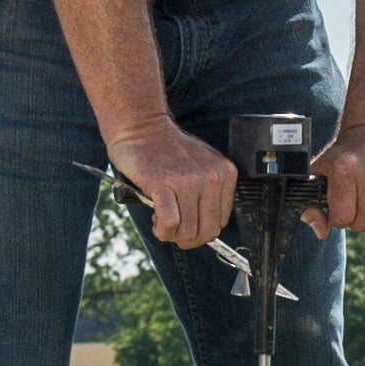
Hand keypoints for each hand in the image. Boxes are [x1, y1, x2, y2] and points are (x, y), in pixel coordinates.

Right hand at [114, 122, 239, 251]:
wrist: (141, 126)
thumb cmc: (166, 150)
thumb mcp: (199, 166)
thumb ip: (206, 193)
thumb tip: (202, 231)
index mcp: (224, 172)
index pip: (220, 222)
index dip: (200, 229)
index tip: (185, 222)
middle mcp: (210, 176)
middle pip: (207, 232)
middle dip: (187, 239)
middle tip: (172, 229)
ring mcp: (188, 180)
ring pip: (188, 231)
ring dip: (171, 234)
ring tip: (160, 220)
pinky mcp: (163, 184)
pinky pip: (170, 223)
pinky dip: (161, 230)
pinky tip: (155, 219)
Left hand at [313, 123, 364, 238]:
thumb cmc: (343, 159)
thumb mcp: (320, 174)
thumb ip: (311, 206)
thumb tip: (322, 232)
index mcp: (345, 169)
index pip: (343, 219)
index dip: (340, 216)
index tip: (342, 202)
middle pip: (363, 225)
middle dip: (358, 217)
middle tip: (358, 196)